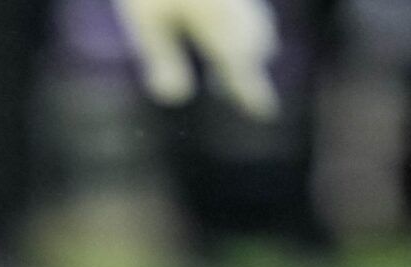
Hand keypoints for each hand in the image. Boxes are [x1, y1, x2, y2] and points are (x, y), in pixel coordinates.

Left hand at [111, 0, 279, 118]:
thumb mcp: (146, 20)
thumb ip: (162, 56)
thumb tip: (176, 97)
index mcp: (220, 22)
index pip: (241, 68)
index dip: (252, 92)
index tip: (264, 112)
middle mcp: (237, 4)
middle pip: (255, 41)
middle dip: (248, 66)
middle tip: (242, 90)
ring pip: (253, 19)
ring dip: (246, 42)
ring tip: (233, 61)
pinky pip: (241, 6)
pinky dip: (237, 20)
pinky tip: (215, 18)